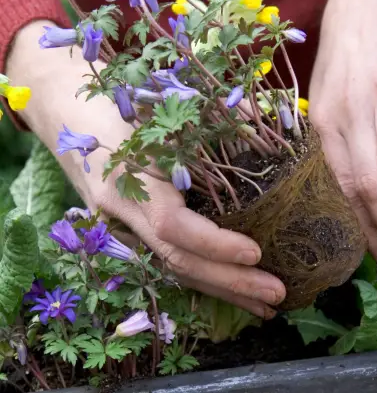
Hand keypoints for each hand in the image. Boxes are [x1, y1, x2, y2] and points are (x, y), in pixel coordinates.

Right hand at [7, 20, 285, 318]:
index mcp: (132, 179)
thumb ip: (211, 118)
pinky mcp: (129, 233)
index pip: (173, 226)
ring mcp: (122, 227)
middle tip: (277, 294)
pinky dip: (204, 279)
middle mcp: (124, 212)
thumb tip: (259, 125)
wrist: (66, 113)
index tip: (256, 253)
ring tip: (266, 307)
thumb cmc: (118, 102)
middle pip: (177, 259)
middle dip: (229, 282)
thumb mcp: (160, 104)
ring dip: (222, 291)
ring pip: (174, 269)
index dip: (214, 243)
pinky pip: (169, 262)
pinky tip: (234, 294)